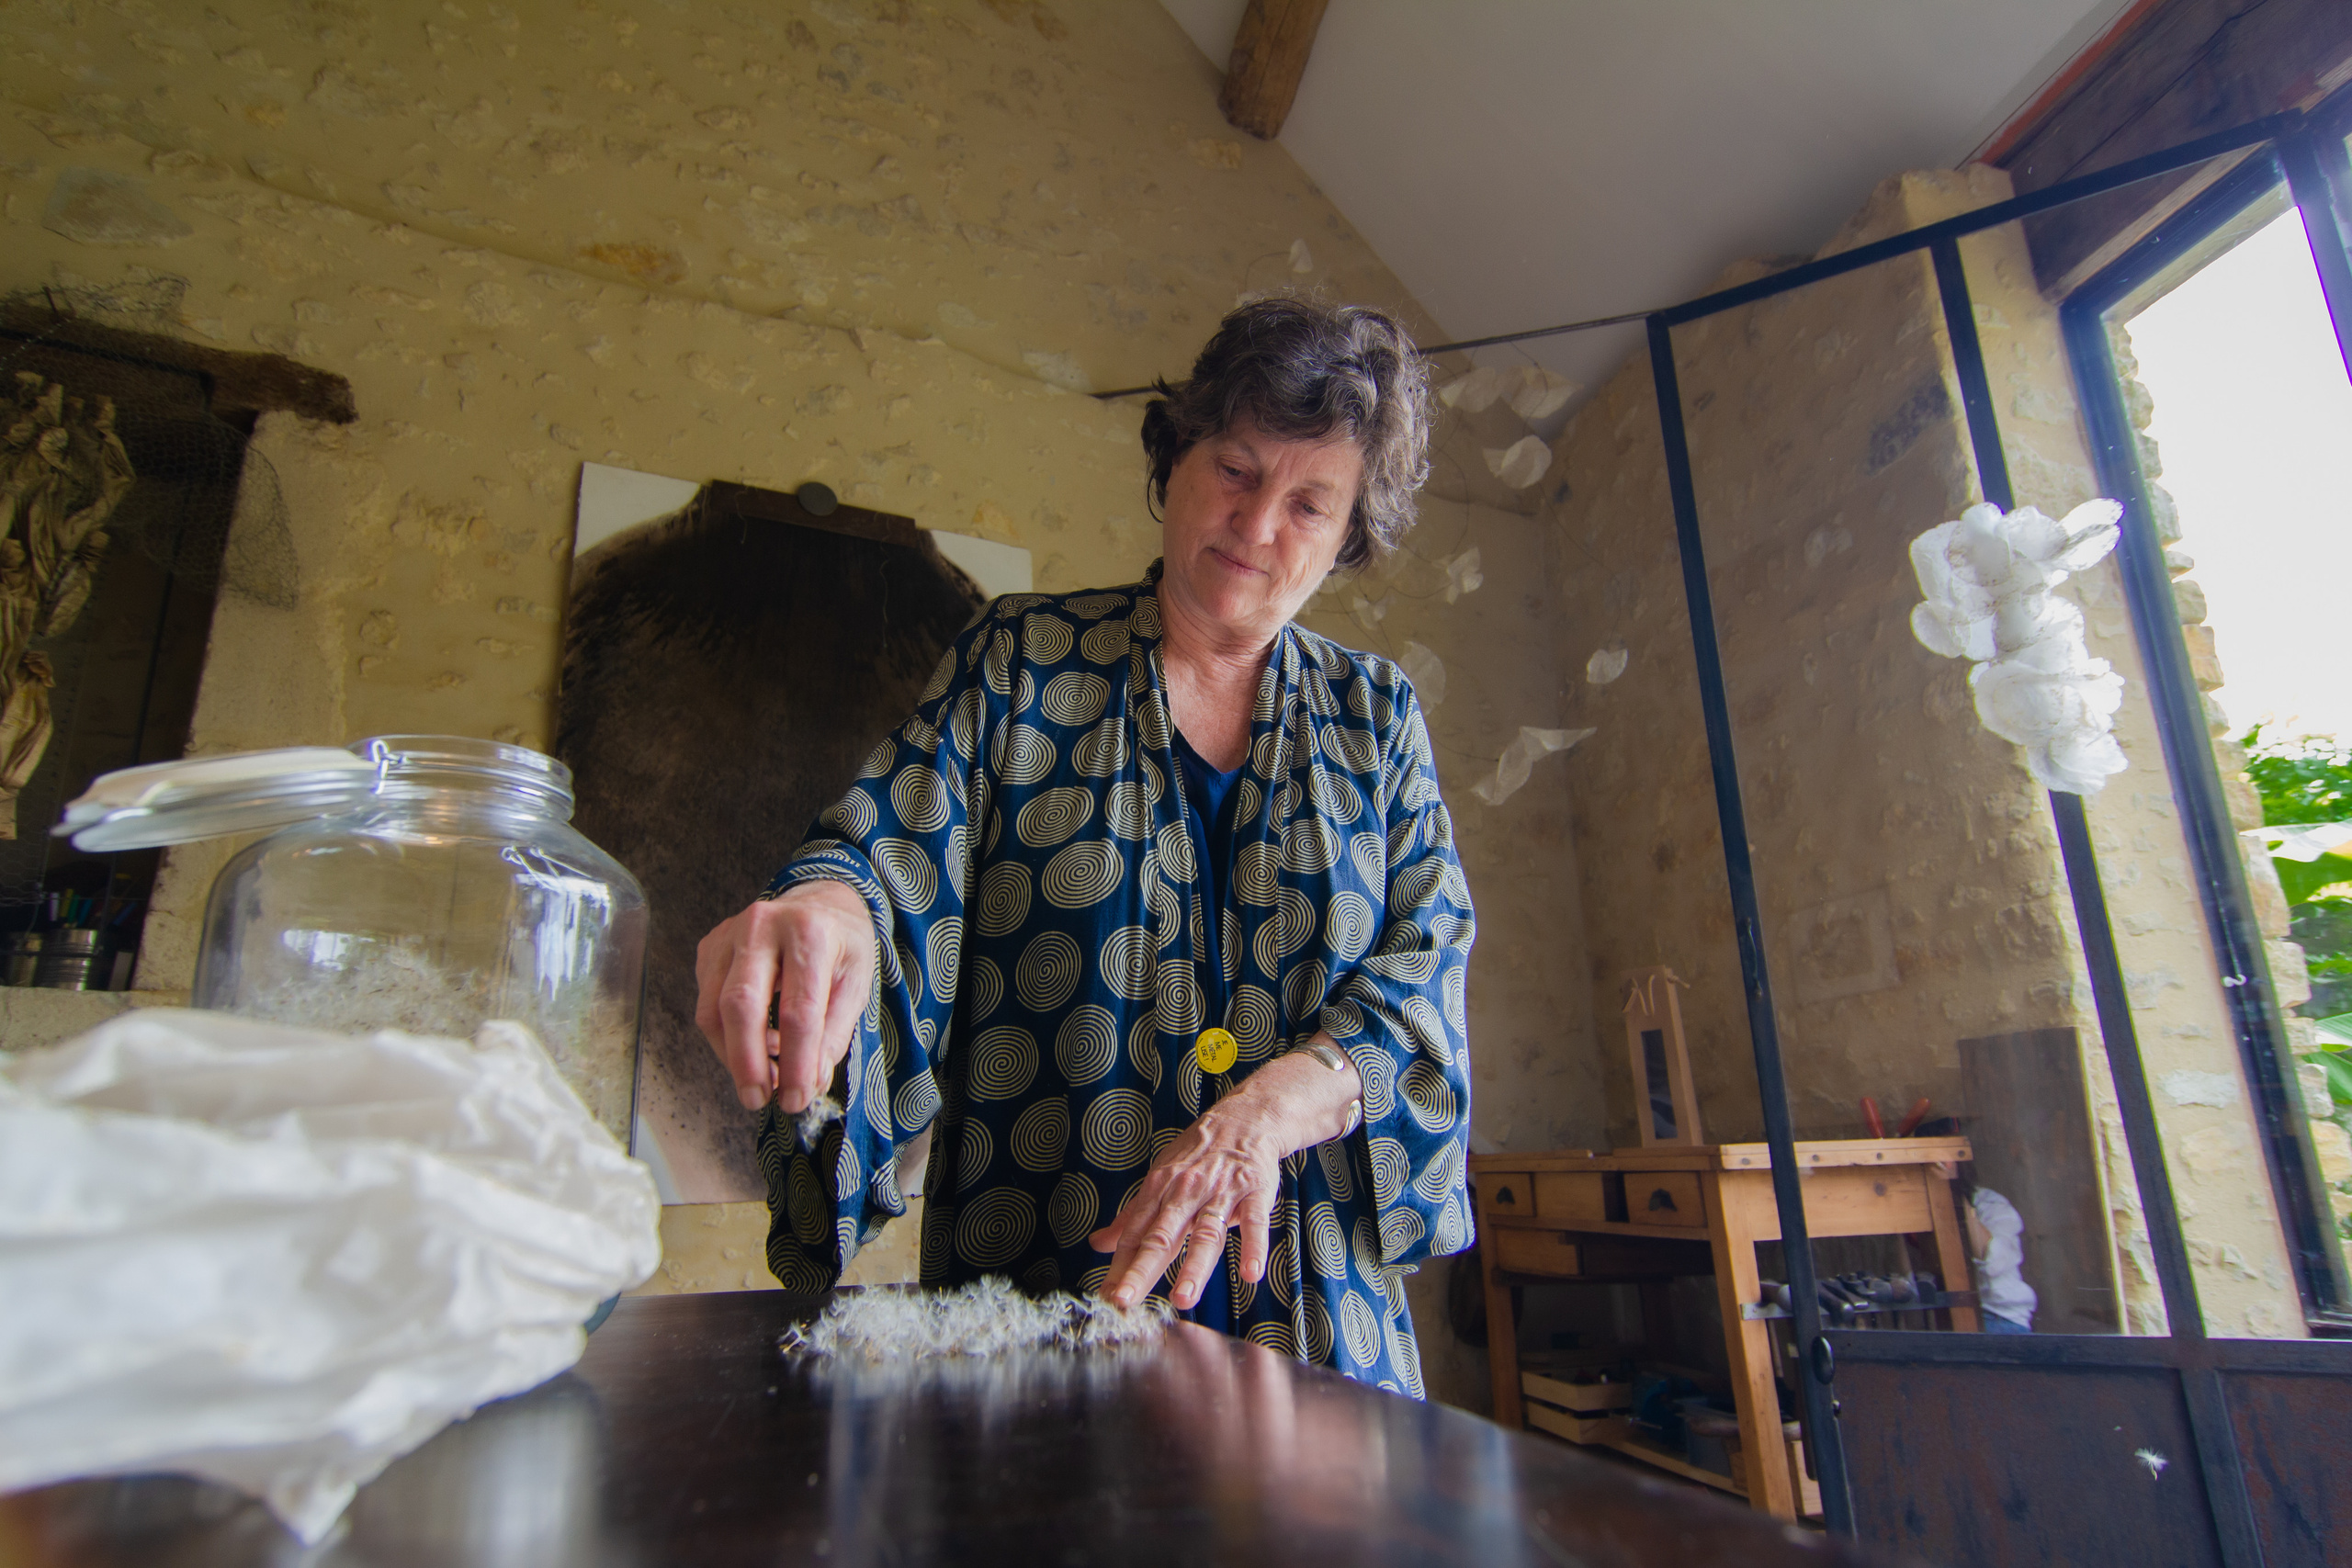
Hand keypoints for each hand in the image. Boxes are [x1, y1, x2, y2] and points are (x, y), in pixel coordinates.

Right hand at [693, 882, 874, 1112]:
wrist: (821, 901)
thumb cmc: (841, 946)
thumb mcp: (856, 985)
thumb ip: (833, 1035)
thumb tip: (809, 1082)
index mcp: (809, 932)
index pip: (798, 1011)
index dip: (796, 1063)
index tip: (797, 1099)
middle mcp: (762, 925)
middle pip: (741, 1006)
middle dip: (747, 1063)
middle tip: (759, 1099)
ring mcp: (728, 934)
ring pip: (713, 1009)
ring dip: (732, 1055)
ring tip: (762, 1078)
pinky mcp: (710, 947)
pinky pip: (706, 1002)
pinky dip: (725, 1036)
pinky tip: (753, 1045)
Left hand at [1089, 1042, 1360, 1309]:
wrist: (1244, 1119)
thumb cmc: (1197, 1155)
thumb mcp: (1159, 1180)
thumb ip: (1131, 1218)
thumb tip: (1098, 1245)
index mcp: (1159, 1191)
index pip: (1135, 1235)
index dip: (1119, 1266)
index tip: (1106, 1296)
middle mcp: (1186, 1192)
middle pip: (1161, 1236)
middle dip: (1141, 1269)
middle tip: (1124, 1300)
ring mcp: (1221, 1193)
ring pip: (1205, 1233)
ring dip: (1193, 1267)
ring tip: (1182, 1299)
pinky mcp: (1254, 1192)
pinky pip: (1254, 1223)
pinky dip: (1253, 1247)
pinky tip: (1250, 1274)